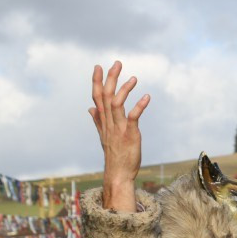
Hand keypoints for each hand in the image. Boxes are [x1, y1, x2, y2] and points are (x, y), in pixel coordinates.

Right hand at [90, 61, 149, 212]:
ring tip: (134, 78)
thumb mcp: (104, 136)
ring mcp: (118, 129)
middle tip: (117, 63)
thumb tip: (90, 109)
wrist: (118, 174)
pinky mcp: (130, 135)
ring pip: (116, 104)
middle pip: (105, 96)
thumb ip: (97, 120)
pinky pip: (133, 118)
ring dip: (124, 89)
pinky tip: (146, 97)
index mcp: (103, 122)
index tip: (98, 66)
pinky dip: (139, 106)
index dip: (97, 81)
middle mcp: (109, 123)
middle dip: (110, 78)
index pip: (97, 97)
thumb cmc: (114, 155)